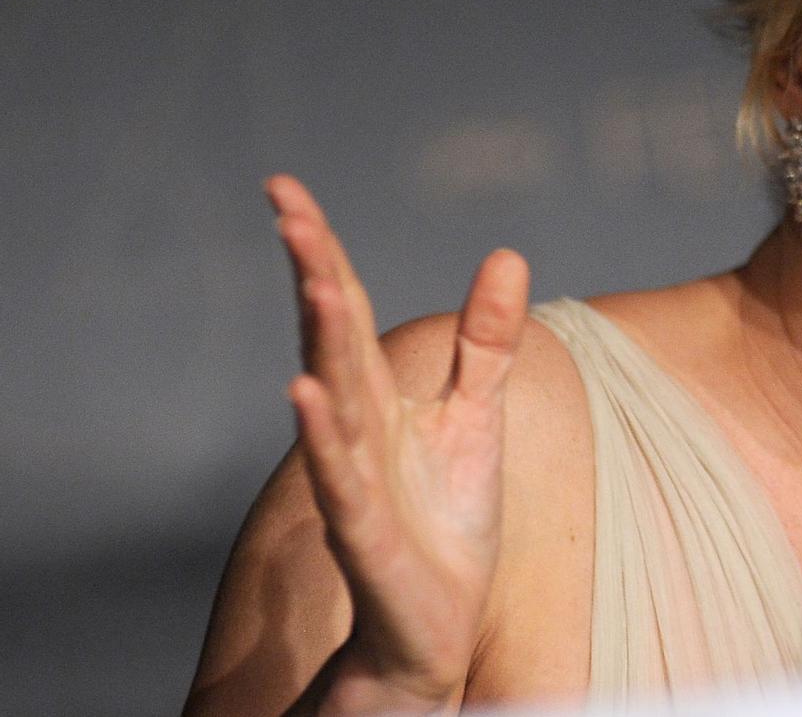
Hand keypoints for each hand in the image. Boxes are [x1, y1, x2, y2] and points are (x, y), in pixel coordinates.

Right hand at [268, 175, 527, 707]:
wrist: (434, 626)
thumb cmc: (446, 521)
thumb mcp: (479, 415)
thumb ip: (487, 339)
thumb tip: (505, 252)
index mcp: (379, 395)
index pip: (345, 308)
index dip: (319, 249)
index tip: (283, 187)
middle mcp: (357, 428)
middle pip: (330, 337)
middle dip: (313, 272)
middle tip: (287, 208)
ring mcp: (356, 479)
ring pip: (335, 400)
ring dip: (322, 341)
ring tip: (317, 281)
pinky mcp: (366, 533)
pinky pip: (342, 479)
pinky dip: (326, 438)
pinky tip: (306, 396)